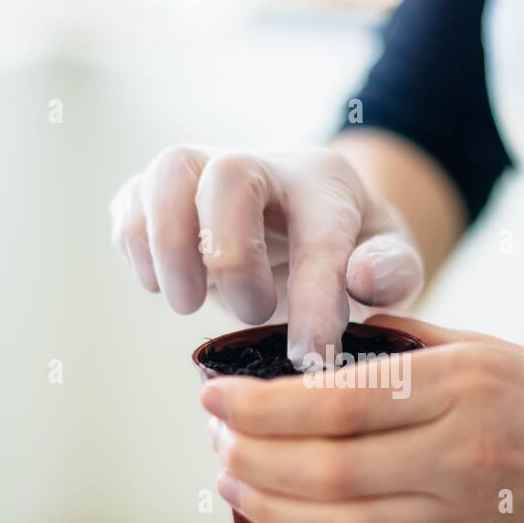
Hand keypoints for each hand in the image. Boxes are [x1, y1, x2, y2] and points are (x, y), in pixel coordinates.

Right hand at [109, 146, 423, 365]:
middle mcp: (260, 164)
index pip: (318, 235)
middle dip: (231, 254)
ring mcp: (203, 173)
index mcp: (325, 184)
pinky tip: (164, 286)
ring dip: (169, 246)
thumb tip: (363, 279)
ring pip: (168, 173)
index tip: (311, 358)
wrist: (307, 226)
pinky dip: (136, 248)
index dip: (314, 301)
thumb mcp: (393, 263)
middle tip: (252, 313)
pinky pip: (129, 203)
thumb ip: (394, 271)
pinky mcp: (158, 195)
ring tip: (188, 303)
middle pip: (227, 174)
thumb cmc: (352, 253)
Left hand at [201, 315, 523, 522]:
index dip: (264, 403)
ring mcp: (463, 515)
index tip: (217, 393)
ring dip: (268, 508)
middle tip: (213, 435)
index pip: (338, 399)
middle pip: (326, 466)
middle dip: (252, 452)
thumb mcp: (504, 350)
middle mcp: (459, 451)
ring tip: (228, 482)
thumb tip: (338, 336)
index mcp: (466, 384)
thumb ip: (416, 343)